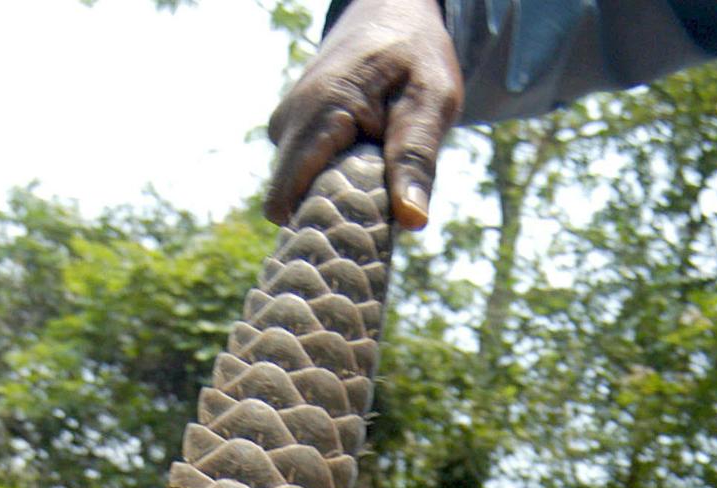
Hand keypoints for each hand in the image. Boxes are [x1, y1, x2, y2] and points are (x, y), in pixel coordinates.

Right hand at [265, 0, 462, 230]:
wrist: (392, 12)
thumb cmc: (416, 55)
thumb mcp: (431, 102)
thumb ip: (417, 159)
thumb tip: (412, 221)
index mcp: (317, 113)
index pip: (286, 199)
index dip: (317, 229)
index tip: (355, 237)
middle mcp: (287, 122)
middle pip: (293, 203)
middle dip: (334, 215)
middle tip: (380, 205)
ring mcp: (284, 127)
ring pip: (300, 192)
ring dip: (338, 197)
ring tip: (376, 176)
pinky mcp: (291, 132)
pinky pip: (306, 175)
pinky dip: (336, 182)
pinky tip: (365, 165)